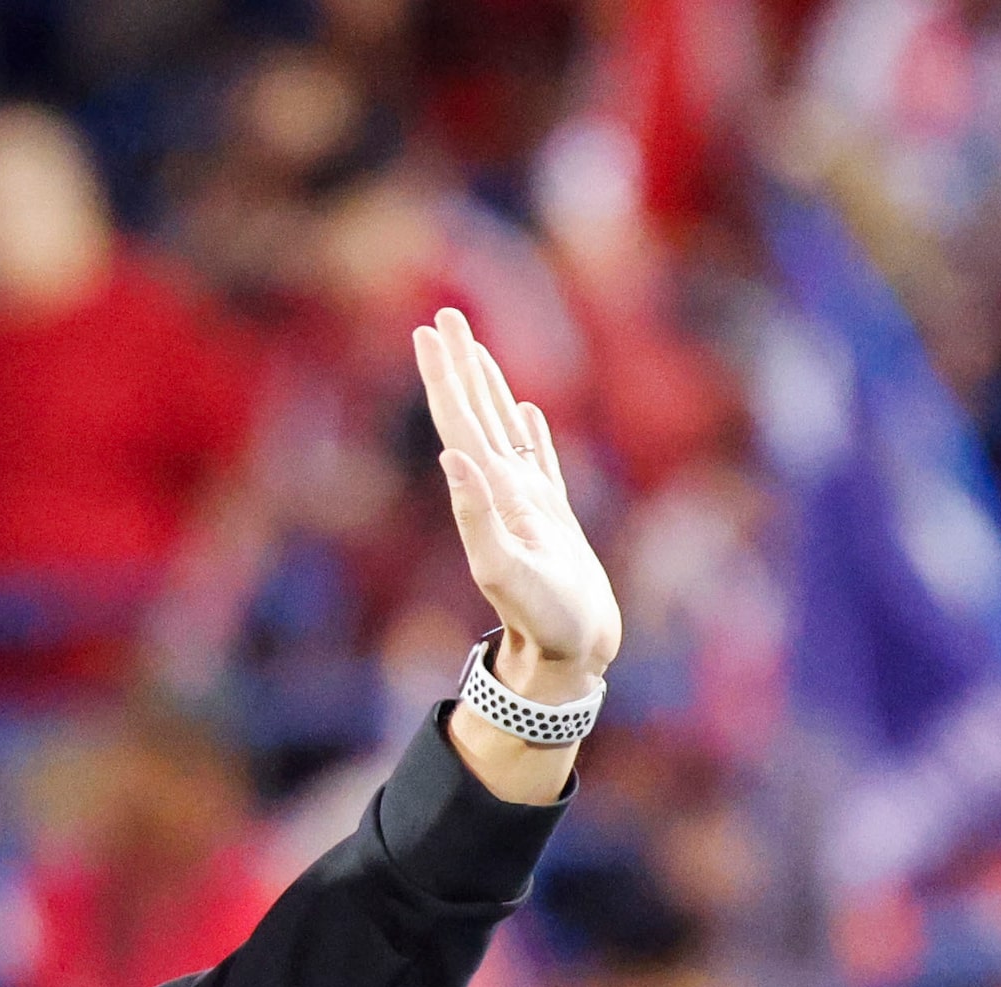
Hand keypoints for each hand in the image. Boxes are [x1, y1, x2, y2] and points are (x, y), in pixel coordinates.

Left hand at [412, 307, 621, 703]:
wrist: (572, 655)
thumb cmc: (544, 621)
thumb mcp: (505, 571)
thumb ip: (476, 516)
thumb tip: (452, 456)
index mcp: (489, 495)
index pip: (459, 422)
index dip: (443, 377)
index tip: (428, 331)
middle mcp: (501, 492)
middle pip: (473, 415)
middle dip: (458, 366)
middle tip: (444, 317)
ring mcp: (527, 504)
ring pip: (501, 430)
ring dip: (486, 389)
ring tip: (473, 350)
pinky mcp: (552, 519)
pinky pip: (536, 460)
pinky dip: (527, 431)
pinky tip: (521, 411)